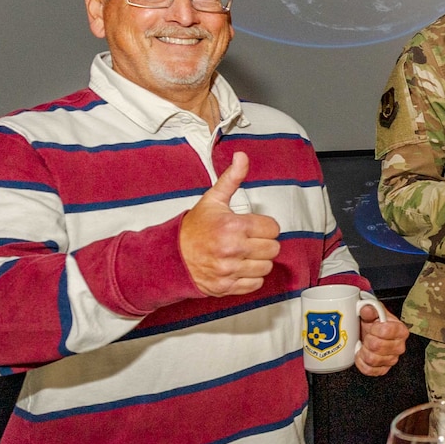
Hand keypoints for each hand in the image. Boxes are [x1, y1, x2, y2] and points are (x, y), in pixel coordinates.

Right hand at [178, 152, 282, 296]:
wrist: (172, 256)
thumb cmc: (195, 227)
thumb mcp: (213, 200)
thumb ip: (232, 178)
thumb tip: (242, 157)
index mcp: (233, 226)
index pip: (273, 228)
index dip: (265, 226)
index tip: (254, 226)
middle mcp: (233, 249)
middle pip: (273, 249)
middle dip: (264, 243)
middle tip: (250, 240)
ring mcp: (230, 270)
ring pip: (266, 267)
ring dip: (259, 260)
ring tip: (245, 253)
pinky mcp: (227, 286)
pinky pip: (256, 284)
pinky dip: (251, 277)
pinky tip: (240, 267)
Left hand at [354, 302, 409, 375]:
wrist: (372, 334)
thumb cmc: (375, 324)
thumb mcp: (373, 313)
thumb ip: (370, 309)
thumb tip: (366, 309)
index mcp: (401, 330)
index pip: (386, 331)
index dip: (375, 329)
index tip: (372, 326)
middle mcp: (399, 346)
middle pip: (377, 346)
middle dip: (368, 340)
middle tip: (367, 335)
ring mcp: (392, 359)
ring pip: (372, 359)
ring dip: (364, 351)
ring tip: (364, 344)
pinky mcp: (383, 369)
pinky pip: (369, 370)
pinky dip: (361, 362)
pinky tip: (362, 354)